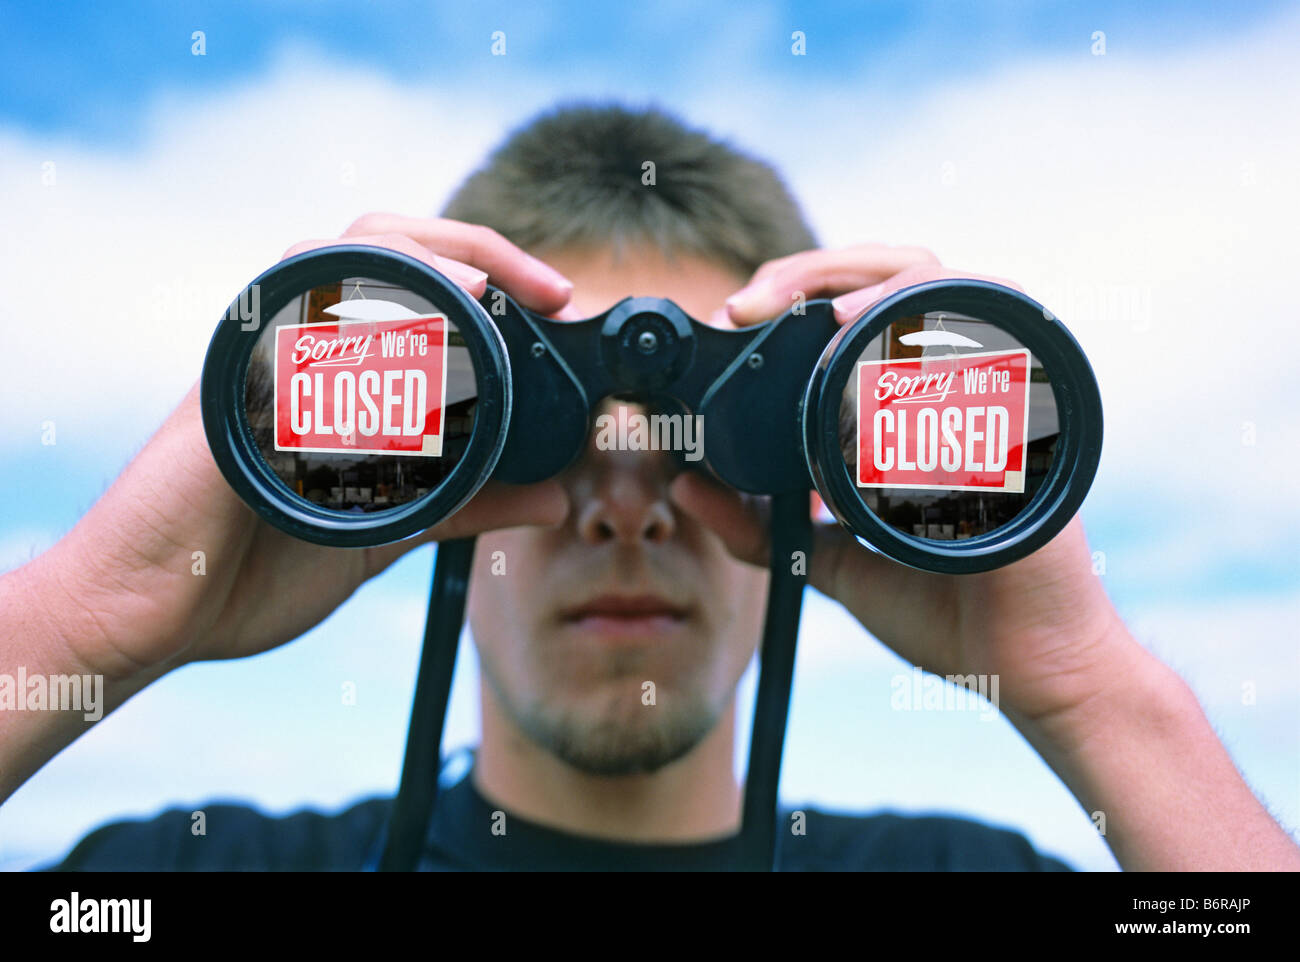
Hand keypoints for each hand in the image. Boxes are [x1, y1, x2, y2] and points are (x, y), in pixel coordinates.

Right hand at [29, 214, 577, 679]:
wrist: (146, 618)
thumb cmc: (249, 570)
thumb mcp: (387, 529)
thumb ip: (465, 505)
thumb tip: (554, 498)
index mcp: (330, 368)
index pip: (412, 280)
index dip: (489, 273)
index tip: (557, 306)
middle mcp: (289, 346)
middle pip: (376, 240)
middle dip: (470, 247)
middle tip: (546, 294)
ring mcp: (252, 361)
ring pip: (326, 257)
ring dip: (413, 261)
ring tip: (483, 286)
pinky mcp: (223, 395)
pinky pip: (286, 333)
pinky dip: (350, 325)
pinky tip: (410, 333)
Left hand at [674, 243, 1124, 725]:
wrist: (1025, 664)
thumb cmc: (944, 611)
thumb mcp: (830, 563)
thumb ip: (759, 526)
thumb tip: (687, 486)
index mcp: (909, 408)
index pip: (856, 310)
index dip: (792, 294)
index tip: (731, 318)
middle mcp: (955, 386)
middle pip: (898, 274)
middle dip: (815, 272)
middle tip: (750, 303)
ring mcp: (996, 393)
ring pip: (942, 284)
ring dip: (870, 284)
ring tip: (814, 313)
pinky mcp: (1030, 414)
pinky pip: (985, 338)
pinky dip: (928, 329)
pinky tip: (871, 337)